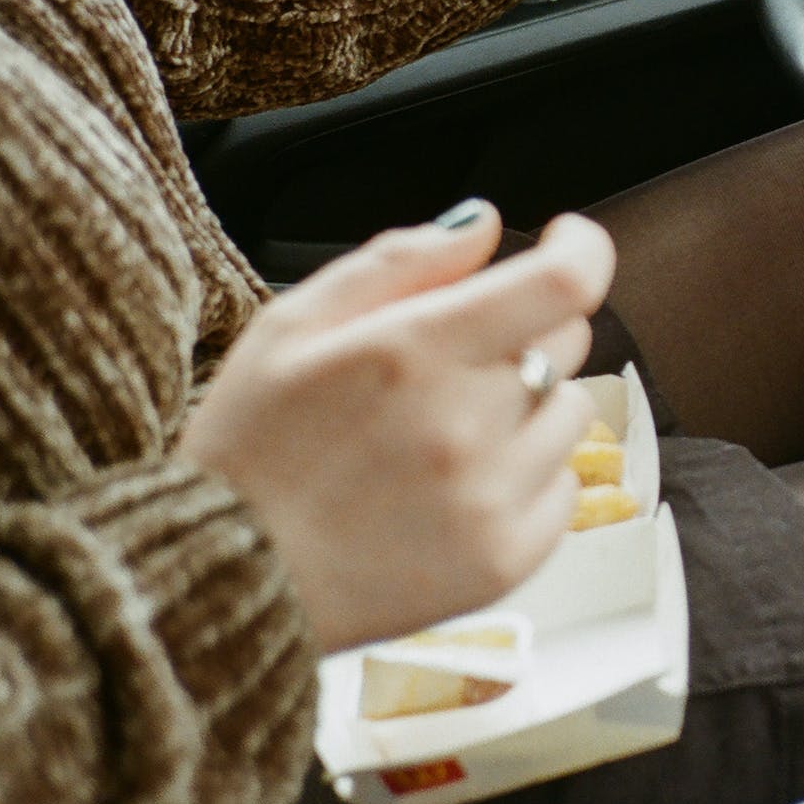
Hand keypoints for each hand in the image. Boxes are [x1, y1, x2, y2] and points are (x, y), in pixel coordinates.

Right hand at [180, 202, 613, 653]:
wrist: (222, 580)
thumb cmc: (250, 445)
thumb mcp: (293, 323)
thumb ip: (400, 260)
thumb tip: (484, 222)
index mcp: (413, 352)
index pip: (561, 284)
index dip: (581, 249)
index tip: (565, 243)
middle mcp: (464, 424)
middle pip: (566, 339)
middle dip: (524, 330)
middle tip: (453, 362)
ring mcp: (490, 497)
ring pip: (570, 412)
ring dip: (529, 407)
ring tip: (445, 433)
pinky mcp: (504, 560)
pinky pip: (564, 489)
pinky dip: (528, 478)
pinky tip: (458, 487)